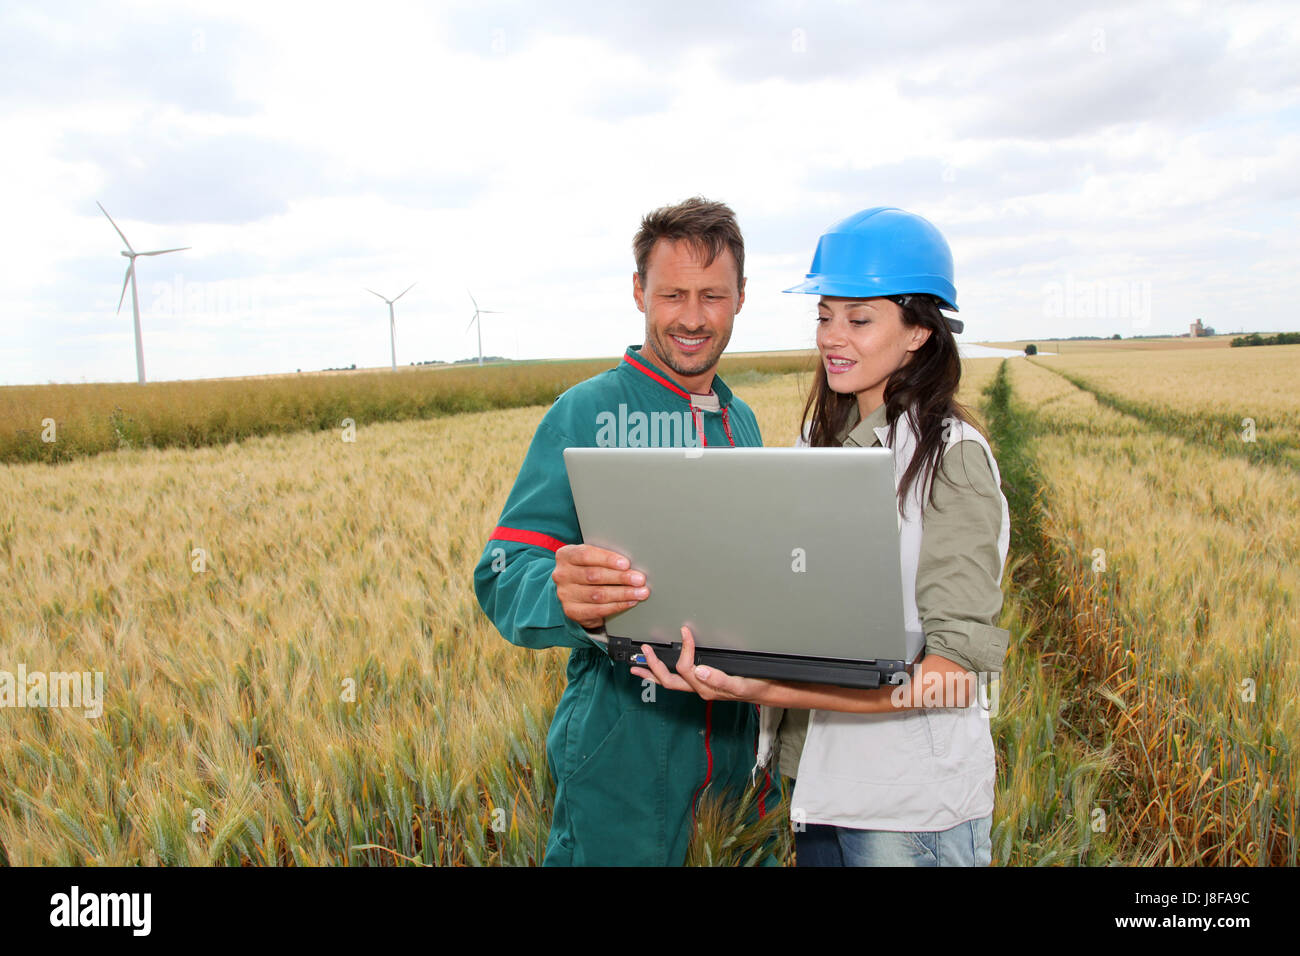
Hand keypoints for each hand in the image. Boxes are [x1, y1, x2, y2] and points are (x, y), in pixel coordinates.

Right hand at [552, 543, 649, 628]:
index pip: (586, 555)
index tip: (626, 563)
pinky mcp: (572, 611)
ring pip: (598, 594)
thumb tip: (631, 563)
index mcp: (565, 555)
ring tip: (640, 592)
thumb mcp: (590, 558)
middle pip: (594, 576)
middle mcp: (562, 574)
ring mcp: (565, 594)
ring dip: (623, 594)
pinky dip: (617, 605)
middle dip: (620, 578)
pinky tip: (630, 602)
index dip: (607, 559)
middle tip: (639, 579)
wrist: (573, 591)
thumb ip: (604, 557)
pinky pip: (598, 610)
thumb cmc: (587, 569)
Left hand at [630, 626, 772, 703]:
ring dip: (652, 674)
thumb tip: (699, 671)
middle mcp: (699, 688)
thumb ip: (719, 679)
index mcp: (705, 688)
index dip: (684, 649)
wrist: (766, 691)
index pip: (686, 668)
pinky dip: (664, 675)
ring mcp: (699, 687)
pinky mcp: (703, 683)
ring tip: (638, 667)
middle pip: (668, 680)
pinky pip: (678, 681)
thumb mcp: (740, 684)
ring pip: (670, 683)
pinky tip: (659, 671)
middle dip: (653, 666)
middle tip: (643, 652)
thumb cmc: (755, 687)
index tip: (685, 631)